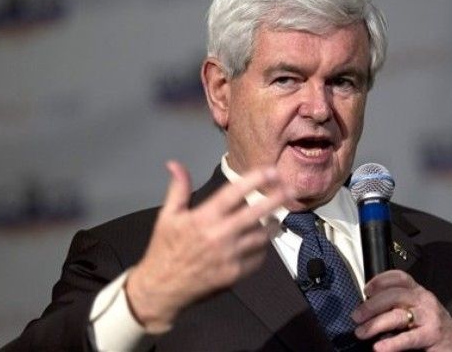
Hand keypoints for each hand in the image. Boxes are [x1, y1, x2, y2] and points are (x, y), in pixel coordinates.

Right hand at [126, 160, 290, 331]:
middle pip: (255, 213)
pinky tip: (260, 241)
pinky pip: (258, 257)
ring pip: (261, 236)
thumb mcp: (167, 216)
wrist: (161, 288)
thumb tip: (175, 164)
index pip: (234, 193)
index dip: (255, 180)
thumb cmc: (165, 248)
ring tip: (275, 216)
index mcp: (204, 218)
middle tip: (290, 190)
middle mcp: (220, 235)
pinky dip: (262, 248)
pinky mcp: (235, 274)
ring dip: (270, 225)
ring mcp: (230, 256)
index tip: (271, 171)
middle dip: (276, 199)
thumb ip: (178, 188)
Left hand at [351, 270, 451, 350]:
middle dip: (371, 306)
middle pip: (393, 295)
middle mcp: (423, 299)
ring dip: (375, 324)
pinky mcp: (432, 335)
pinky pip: (408, 338)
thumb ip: (398, 305)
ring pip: (397, 315)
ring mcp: (429, 316)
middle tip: (356, 316)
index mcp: (418, 291)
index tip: (365, 289)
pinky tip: (379, 348)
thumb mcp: (417, 309)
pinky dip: (392, 343)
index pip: (399, 277)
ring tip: (361, 332)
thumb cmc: (432, 326)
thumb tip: (367, 309)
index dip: (380, 280)